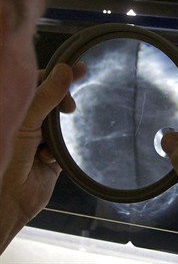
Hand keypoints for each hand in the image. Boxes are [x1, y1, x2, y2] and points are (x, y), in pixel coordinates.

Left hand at [0, 62, 85, 251]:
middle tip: (74, 103)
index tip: (79, 70)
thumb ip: (46, 95)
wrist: (7, 200)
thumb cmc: (6, 156)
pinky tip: (49, 158)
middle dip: (63, 100)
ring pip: (60, 122)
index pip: (37, 82)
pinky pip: (64, 145)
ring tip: (59, 130)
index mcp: (14, 109)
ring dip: (60, 128)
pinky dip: (59, 150)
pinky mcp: (50, 158)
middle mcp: (24, 122)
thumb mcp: (26, 120)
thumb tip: (65, 69)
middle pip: (51, 99)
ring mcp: (37, 140)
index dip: (56, 75)